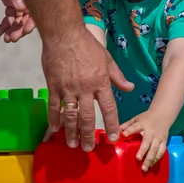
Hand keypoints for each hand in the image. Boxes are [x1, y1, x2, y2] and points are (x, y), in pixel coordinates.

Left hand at [0, 0, 35, 42]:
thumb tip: (20, 9)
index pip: (36, 7)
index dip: (32, 21)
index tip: (25, 31)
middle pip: (29, 15)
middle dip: (22, 28)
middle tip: (12, 38)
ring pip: (19, 17)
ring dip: (13, 28)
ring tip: (5, 37)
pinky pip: (10, 14)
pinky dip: (5, 23)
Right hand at [41, 27, 133, 151]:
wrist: (64, 34)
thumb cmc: (87, 45)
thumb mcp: (107, 59)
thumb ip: (117, 76)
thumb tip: (129, 88)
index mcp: (101, 82)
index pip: (108, 108)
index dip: (111, 125)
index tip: (113, 138)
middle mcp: (85, 88)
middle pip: (88, 117)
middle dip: (89, 135)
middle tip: (89, 148)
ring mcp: (68, 88)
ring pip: (71, 115)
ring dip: (72, 132)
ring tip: (73, 144)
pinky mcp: (53, 86)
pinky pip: (54, 106)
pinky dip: (54, 119)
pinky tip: (55, 129)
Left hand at [120, 111, 169, 170]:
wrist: (163, 115)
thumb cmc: (147, 118)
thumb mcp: (136, 118)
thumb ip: (127, 125)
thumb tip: (116, 132)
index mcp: (142, 124)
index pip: (135, 127)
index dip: (130, 130)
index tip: (124, 135)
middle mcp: (151, 132)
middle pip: (147, 142)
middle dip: (143, 150)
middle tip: (138, 159)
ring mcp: (158, 137)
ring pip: (155, 149)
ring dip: (150, 159)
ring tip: (144, 168)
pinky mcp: (164, 142)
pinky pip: (161, 151)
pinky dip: (157, 159)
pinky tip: (151, 165)